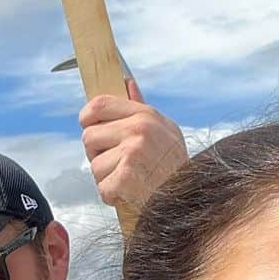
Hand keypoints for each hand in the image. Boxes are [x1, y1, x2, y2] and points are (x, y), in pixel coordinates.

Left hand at [79, 78, 187, 211]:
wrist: (191, 197)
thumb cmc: (175, 166)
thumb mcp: (165, 129)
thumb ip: (141, 107)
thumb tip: (126, 82)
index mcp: (145, 115)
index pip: (99, 104)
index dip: (87, 117)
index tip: (90, 129)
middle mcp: (138, 129)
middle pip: (89, 137)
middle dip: (97, 154)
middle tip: (119, 164)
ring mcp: (132, 153)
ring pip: (95, 166)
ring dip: (107, 179)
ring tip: (130, 180)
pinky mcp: (126, 177)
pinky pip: (102, 188)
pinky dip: (113, 196)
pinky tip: (129, 194)